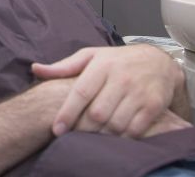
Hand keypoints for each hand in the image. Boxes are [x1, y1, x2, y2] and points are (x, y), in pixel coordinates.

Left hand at [31, 45, 184, 137]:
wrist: (159, 61)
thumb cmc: (117, 60)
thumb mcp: (90, 56)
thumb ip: (64, 66)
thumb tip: (35, 69)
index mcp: (102, 65)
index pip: (81, 92)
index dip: (67, 113)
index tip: (57, 130)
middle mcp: (121, 78)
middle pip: (97, 113)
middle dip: (84, 127)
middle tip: (77, 133)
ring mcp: (139, 93)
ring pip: (115, 124)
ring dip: (103, 134)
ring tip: (95, 134)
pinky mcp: (154, 106)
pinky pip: (135, 130)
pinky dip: (122, 137)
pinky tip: (115, 134)